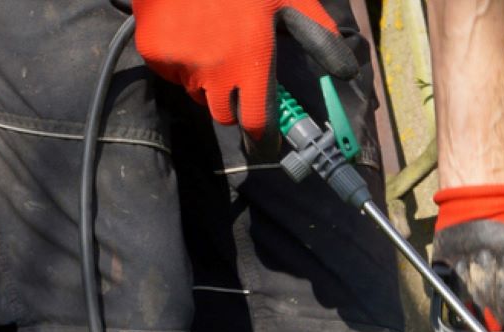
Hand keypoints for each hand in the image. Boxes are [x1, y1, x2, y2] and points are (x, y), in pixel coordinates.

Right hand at [132, 0, 358, 143]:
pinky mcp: (156, 56)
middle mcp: (215, 72)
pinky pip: (172, 74)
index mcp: (250, 61)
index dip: (263, 140)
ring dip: (208, 84)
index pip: (257, 124)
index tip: (266, 145)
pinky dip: (181, 64)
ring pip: (198, 95)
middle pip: (226, 115)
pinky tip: (188, 33)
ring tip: (213, 44)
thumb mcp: (288, 0)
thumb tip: (348, 72)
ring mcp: (181, 65)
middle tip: (239, 78)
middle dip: (235, 107)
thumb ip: (318, 36)